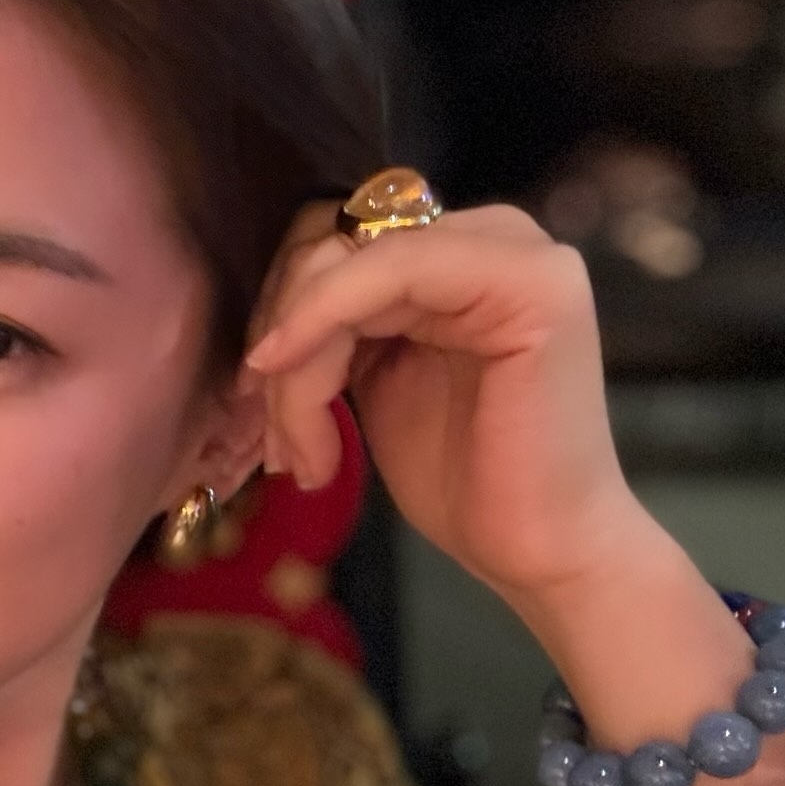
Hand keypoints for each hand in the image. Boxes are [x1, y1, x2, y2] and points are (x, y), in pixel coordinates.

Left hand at [242, 198, 646, 608]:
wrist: (535, 551)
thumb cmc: (465, 482)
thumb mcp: (378, 382)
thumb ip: (341, 327)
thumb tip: (265, 312)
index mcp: (459, 254)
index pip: (338, 238)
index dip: (277, 306)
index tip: (249, 390)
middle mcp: (493, 235)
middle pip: (337, 243)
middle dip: (283, 338)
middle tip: (272, 437)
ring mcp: (518, 250)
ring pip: (350, 265)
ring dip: (301, 364)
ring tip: (304, 454)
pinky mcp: (529, 281)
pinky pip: (389, 270)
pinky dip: (322, 322)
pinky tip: (296, 391)